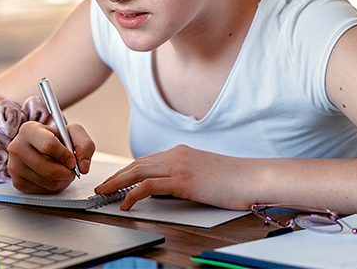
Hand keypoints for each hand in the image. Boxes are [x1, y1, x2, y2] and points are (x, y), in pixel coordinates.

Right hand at [6, 121, 94, 193]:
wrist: (38, 147)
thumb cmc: (54, 138)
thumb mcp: (72, 133)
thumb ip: (84, 144)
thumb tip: (84, 167)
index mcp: (29, 130)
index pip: (49, 146)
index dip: (65, 155)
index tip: (72, 160)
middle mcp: (17, 148)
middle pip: (49, 170)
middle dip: (68, 172)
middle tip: (71, 169)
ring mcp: (15, 167)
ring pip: (48, 182)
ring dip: (63, 180)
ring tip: (63, 171)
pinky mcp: (17, 182)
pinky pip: (44, 191)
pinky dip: (55, 186)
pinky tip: (53, 176)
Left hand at [93, 145, 253, 210]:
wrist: (255, 177)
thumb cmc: (236, 180)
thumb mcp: (204, 175)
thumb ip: (184, 179)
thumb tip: (167, 192)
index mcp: (181, 152)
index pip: (146, 161)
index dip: (127, 171)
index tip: (114, 180)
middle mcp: (176, 155)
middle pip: (136, 165)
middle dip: (116, 176)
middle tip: (101, 186)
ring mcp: (179, 166)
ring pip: (137, 172)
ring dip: (117, 183)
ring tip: (103, 193)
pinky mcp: (183, 180)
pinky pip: (148, 187)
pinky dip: (132, 194)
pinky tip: (125, 203)